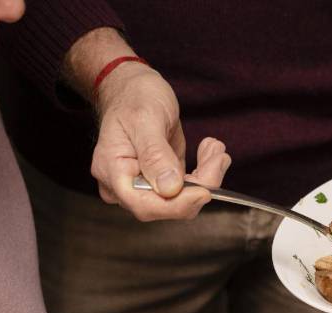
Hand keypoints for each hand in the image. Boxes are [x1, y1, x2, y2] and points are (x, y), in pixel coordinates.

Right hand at [92, 64, 231, 220]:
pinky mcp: (161, 181)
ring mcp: (144, 184)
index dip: (176, 204)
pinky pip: (187, 189)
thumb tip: (169, 189)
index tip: (205, 191)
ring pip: (182, 199)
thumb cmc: (133, 97)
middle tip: (218, 156)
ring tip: (215, 149)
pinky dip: (204, 173)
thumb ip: (155, 155)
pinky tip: (210, 151)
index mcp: (113, 172)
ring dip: (206, 177)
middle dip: (199, 186)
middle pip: (166, 206)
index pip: (144, 204)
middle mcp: (125, 184)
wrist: (134, 87)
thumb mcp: (145, 119)